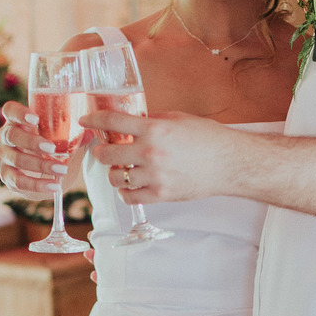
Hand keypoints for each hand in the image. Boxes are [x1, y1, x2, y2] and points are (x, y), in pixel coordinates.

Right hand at [0, 101, 69, 198]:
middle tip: (52, 149)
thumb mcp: (64, 142)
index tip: (35, 119)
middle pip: (12, 135)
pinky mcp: (6, 176)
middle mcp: (6, 137)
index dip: (19, 113)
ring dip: (40, 165)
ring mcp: (3, 157)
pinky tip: (54, 186)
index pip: (10, 110)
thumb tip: (90, 133)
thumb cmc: (51, 152)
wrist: (44, 177)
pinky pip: (18, 181)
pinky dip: (37, 185)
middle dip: (32, 142)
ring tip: (61, 170)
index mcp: (17, 121)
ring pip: (16, 159)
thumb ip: (75, 136)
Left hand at [87, 109, 233, 203]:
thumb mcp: (177, 119)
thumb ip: (151, 120)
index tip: (86, 121)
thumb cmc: (207, 138)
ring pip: (115, 177)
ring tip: (121, 169)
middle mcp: (150, 152)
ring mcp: (154, 176)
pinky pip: (129, 196)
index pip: (112, 121)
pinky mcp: (161, 195)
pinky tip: (130, 185)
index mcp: (154, 128)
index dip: (93, 120)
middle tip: (104, 151)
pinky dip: (125, 191)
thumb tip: (129, 122)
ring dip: (114, 172)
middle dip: (101, 151)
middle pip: (106, 154)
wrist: (229, 163)